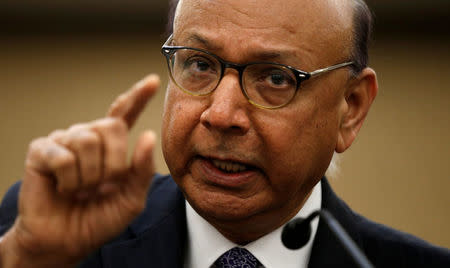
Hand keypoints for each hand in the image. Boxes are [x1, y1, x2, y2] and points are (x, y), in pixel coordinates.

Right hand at [0, 75, 159, 267]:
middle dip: (114, 162)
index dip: (138, 96)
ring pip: (87, 141)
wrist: (67, 240)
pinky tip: (63, 188)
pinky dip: (68, 180)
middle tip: (102, 185)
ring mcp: (65, 140)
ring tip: (81, 189)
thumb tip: (149, 136)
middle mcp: (89, 136)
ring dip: (90, 176)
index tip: (152, 80)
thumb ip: (143, 170)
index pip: (125, 113)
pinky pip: (63, 156)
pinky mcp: (42, 150)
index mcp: (111, 145)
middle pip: (111, 127)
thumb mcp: (131, 199)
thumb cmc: (99, 217)